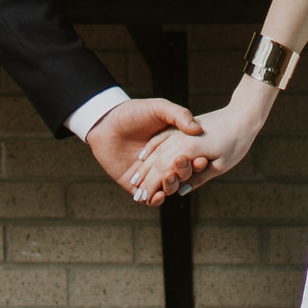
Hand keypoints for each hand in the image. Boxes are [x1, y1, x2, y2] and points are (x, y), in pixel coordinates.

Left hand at [83, 93, 202, 196]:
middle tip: (181, 163)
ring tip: (169, 176)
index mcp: (174, 147)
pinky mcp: (134, 185)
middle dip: (184, 173)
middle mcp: (164, 163)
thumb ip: (179, 115)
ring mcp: (150, 176)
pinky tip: (158, 194)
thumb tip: (197, 129)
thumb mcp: (159, 108)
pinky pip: (148, 199)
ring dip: (171, 186)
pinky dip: (155, 199)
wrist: (105, 121)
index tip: (202, 159)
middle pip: (181, 176)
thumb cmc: (133, 112)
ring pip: (167, 189)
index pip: (191, 160)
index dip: (198, 162)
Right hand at [130, 86, 268, 206]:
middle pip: (156, 162)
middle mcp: (180, 140)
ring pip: (156, 150)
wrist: (241, 116)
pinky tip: (144, 155)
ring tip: (134, 179)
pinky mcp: (181, 127)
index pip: (162, 172)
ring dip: (144, 166)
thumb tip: (180, 192)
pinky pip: (161, 138)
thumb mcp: (220, 166)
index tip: (142, 199)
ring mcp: (179, 132)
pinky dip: (151, 147)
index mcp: (188, 151)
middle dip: (144, 180)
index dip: (151, 186)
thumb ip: (198, 179)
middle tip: (136, 195)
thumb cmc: (235, 143)